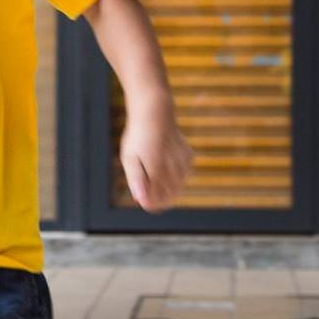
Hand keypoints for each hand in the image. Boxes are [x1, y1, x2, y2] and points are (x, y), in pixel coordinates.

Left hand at [120, 97, 192, 212]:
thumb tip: (141, 201)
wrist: (155, 113)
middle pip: (169, 196)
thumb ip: (136, 180)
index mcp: (156, 170)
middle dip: (160, 198)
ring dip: (169, 187)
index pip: (156, 200)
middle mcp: (173, 168)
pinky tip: (167, 165)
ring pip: (179, 186)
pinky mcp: (189, 156)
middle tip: (149, 189)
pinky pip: (184, 174)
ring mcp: (183, 162)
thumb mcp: (129, 158)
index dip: (150, 205)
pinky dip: (177, 175)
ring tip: (156, 172)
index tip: (145, 202)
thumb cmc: (138, 137)